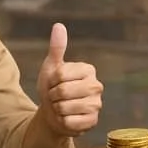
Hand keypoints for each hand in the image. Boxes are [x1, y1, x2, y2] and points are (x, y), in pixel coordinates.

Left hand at [36, 23, 102, 137]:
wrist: (54, 113)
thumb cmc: (53, 87)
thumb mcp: (52, 67)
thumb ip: (57, 48)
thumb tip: (58, 25)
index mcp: (88, 70)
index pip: (60, 74)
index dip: (50, 80)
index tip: (53, 83)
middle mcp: (96, 86)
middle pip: (62, 91)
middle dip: (52, 96)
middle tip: (56, 97)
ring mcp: (97, 105)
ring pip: (65, 107)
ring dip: (56, 109)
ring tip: (60, 107)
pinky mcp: (93, 121)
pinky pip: (69, 122)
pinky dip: (62, 122)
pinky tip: (66, 118)